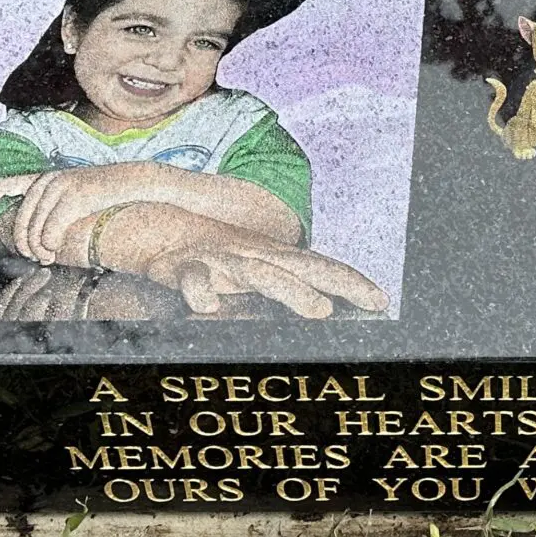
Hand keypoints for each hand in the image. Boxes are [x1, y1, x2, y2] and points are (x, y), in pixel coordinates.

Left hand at [0, 163, 172, 263]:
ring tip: (47, 259)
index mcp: (44, 178)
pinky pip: (50, 231)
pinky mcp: (74, 198)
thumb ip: (53, 207)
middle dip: (22, 245)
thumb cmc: (107, 196)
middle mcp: (48, 180)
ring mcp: (60, 188)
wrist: (135, 183)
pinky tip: (53, 253)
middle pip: (20, 221)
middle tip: (35, 258)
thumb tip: (36, 235)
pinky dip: (48, 246)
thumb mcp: (75, 195)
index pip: (5, 184)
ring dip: (37, 250)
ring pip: (33, 230)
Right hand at [144, 235, 388, 318]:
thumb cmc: (213, 257)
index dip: (352, 282)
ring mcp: (221, 261)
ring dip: (291, 291)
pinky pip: (193, 280)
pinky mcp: (184, 268)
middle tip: (370, 302)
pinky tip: (209, 306)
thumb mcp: (253, 267)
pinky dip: (200, 291)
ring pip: (260, 276)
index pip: (321, 267)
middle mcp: (253, 257)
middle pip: (304, 269)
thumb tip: (325, 308)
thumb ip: (286, 284)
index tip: (381, 301)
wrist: (154, 226)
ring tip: (320, 310)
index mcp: (273, 258)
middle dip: (340, 283)